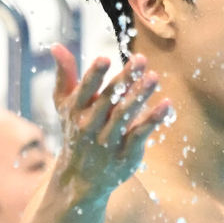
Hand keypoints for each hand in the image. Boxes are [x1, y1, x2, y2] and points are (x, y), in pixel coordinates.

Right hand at [49, 44, 172, 198]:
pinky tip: (167, 104)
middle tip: (141, 59)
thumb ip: (65, 75)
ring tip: (154, 77)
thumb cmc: (76, 130)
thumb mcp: (66, 105)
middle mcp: (90, 125)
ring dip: (141, 95)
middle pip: (109, 99)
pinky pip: (141, 133)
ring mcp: (108, 140)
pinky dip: (153, 119)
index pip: (84, 90)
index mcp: (75, 110)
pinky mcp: (126, 152)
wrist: (80, 177)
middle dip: (125, 79)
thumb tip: (56, 45)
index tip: (104, 58)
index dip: (93, 75)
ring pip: (125, 115)